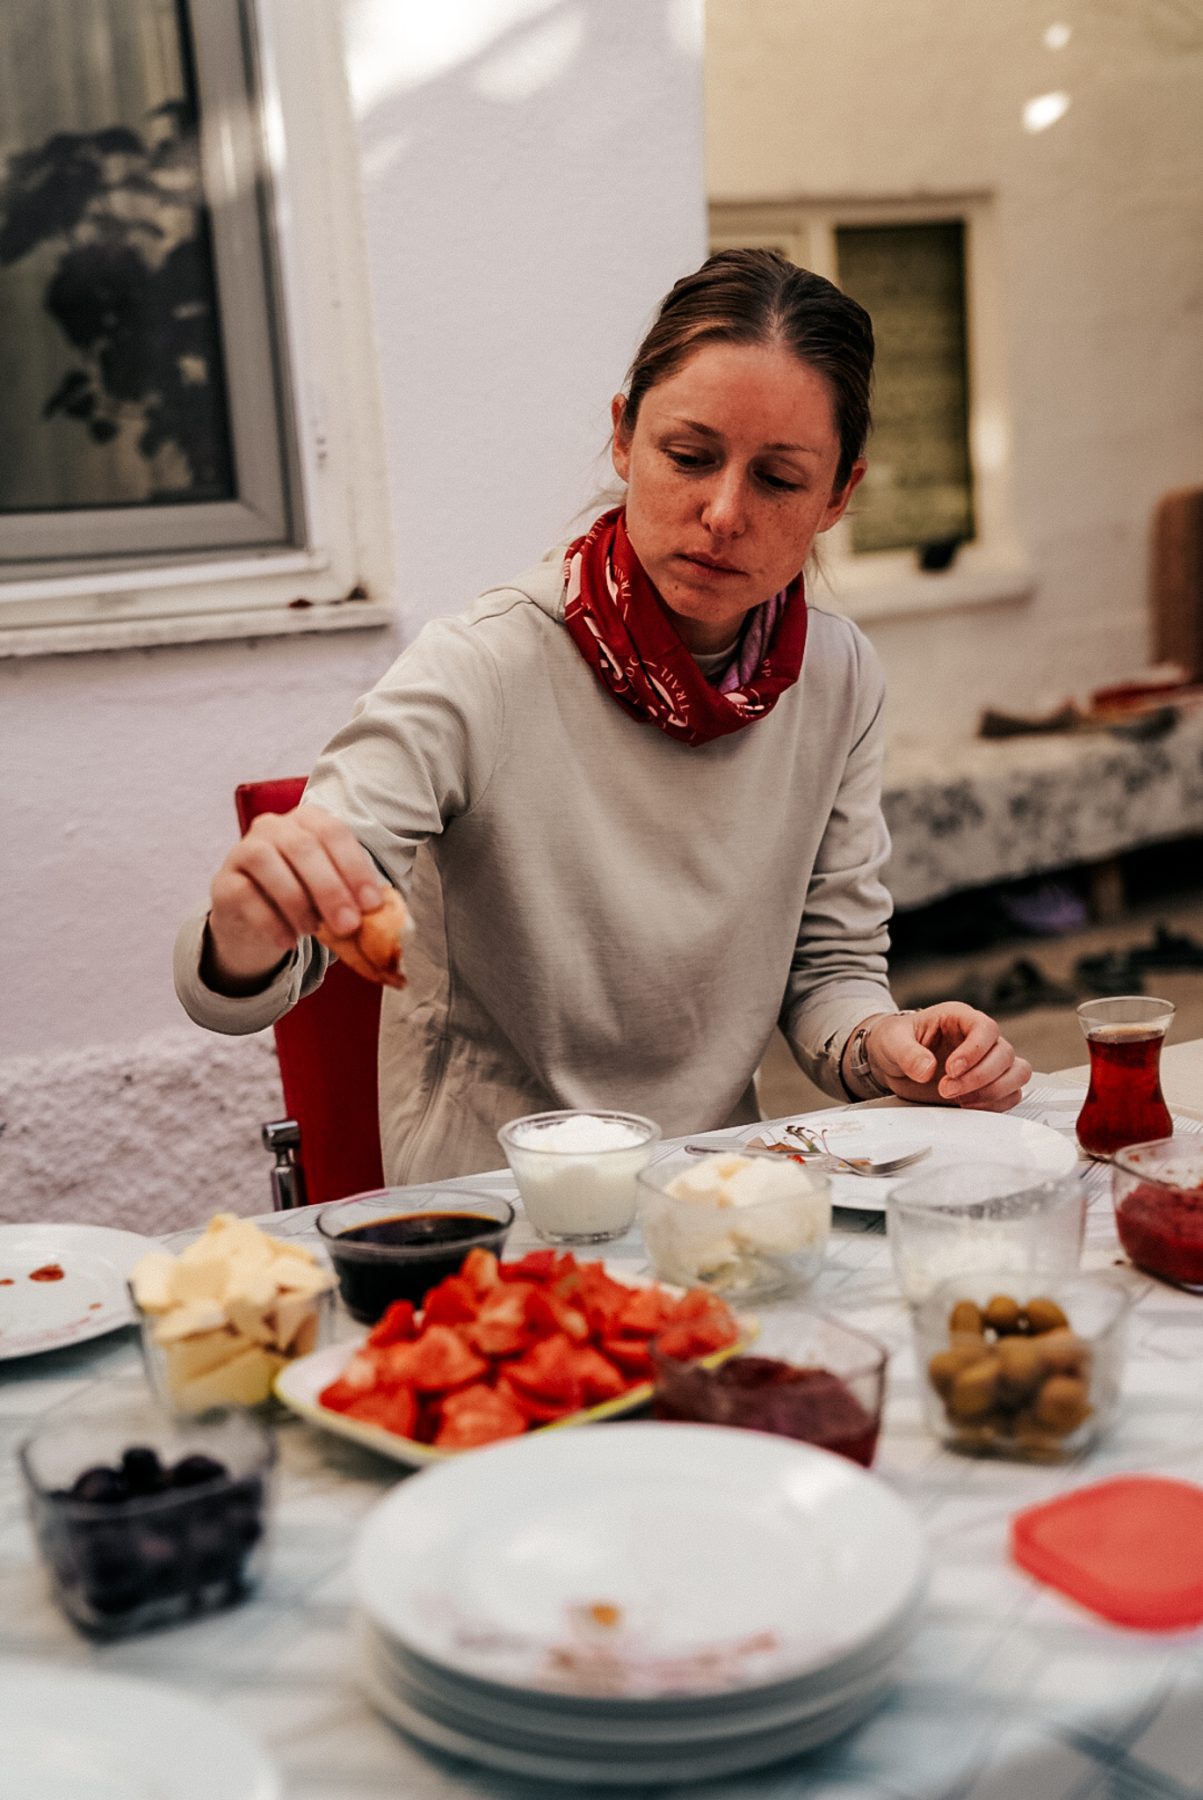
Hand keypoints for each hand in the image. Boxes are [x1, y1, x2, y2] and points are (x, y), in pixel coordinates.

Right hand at [205, 803, 382, 990]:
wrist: (255, 921)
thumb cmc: (304, 899)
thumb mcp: (331, 893)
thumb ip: (353, 896)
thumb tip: (383, 915)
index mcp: (307, 821)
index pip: (333, 833)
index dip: (355, 867)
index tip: (372, 904)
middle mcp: (273, 827)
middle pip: (302, 848)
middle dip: (330, 889)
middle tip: (349, 925)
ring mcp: (243, 850)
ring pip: (268, 865)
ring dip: (298, 902)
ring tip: (314, 931)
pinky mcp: (223, 882)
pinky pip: (246, 896)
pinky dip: (272, 922)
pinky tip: (289, 941)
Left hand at [865, 1004, 1031, 1111]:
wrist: (891, 1061)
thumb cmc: (894, 1041)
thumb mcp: (892, 1041)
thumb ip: (907, 1053)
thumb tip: (926, 1069)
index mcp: (960, 1018)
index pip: (985, 1028)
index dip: (974, 1051)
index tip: (951, 1069)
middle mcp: (979, 1039)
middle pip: (1004, 1054)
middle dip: (978, 1077)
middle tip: (946, 1089)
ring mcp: (986, 1062)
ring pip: (1016, 1074)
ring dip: (993, 1091)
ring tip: (961, 1101)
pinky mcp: (987, 1085)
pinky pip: (1010, 1094)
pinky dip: (995, 1104)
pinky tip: (968, 1106)